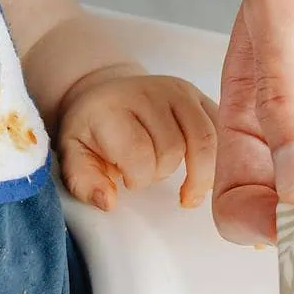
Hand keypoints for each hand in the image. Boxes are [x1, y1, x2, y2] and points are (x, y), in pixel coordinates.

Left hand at [57, 70, 217, 210]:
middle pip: (173, 149)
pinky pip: (221, 130)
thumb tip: (108, 201)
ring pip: (205, 140)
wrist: (107, 94)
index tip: (128, 180)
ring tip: (187, 189)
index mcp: (113, 108)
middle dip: (162, 173)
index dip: (138, 178)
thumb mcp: (73, 155)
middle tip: (149, 174)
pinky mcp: (199, 95)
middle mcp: (149, 92)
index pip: (139, 153)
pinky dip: (218, 157)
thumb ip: (84, 181)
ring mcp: (178, 91)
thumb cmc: (92, 130)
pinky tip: (204, 172)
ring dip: (198, 172)